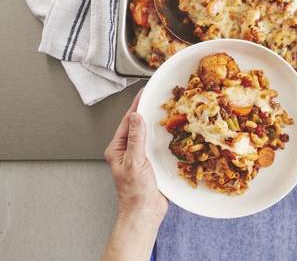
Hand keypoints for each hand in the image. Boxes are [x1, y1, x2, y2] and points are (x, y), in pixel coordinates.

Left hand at [104, 89, 167, 223]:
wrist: (144, 213)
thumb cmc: (135, 193)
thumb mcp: (135, 162)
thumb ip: (136, 138)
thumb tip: (136, 116)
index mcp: (117, 148)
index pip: (128, 121)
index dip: (137, 104)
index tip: (145, 91)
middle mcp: (127, 150)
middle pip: (137, 124)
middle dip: (146, 109)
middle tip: (156, 95)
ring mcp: (138, 156)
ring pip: (147, 133)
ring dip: (155, 121)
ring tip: (164, 108)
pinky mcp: (150, 162)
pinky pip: (156, 144)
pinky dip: (162, 135)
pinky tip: (170, 130)